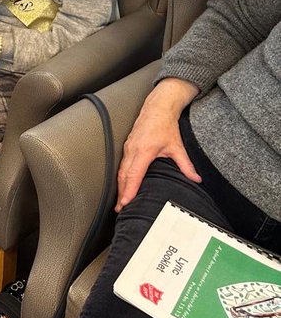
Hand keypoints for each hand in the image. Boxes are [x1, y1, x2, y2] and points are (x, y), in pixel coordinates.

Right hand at [116, 78, 200, 210]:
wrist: (157, 108)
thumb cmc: (165, 125)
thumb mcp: (177, 146)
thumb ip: (186, 165)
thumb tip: (196, 179)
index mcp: (144, 150)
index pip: (134, 174)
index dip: (129, 190)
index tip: (125, 202)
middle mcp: (133, 149)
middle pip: (123, 176)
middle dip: (121, 193)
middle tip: (120, 209)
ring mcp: (128, 147)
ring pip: (121, 171)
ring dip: (120, 186)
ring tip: (120, 201)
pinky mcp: (127, 146)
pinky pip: (122, 164)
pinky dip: (121, 177)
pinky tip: (123, 185)